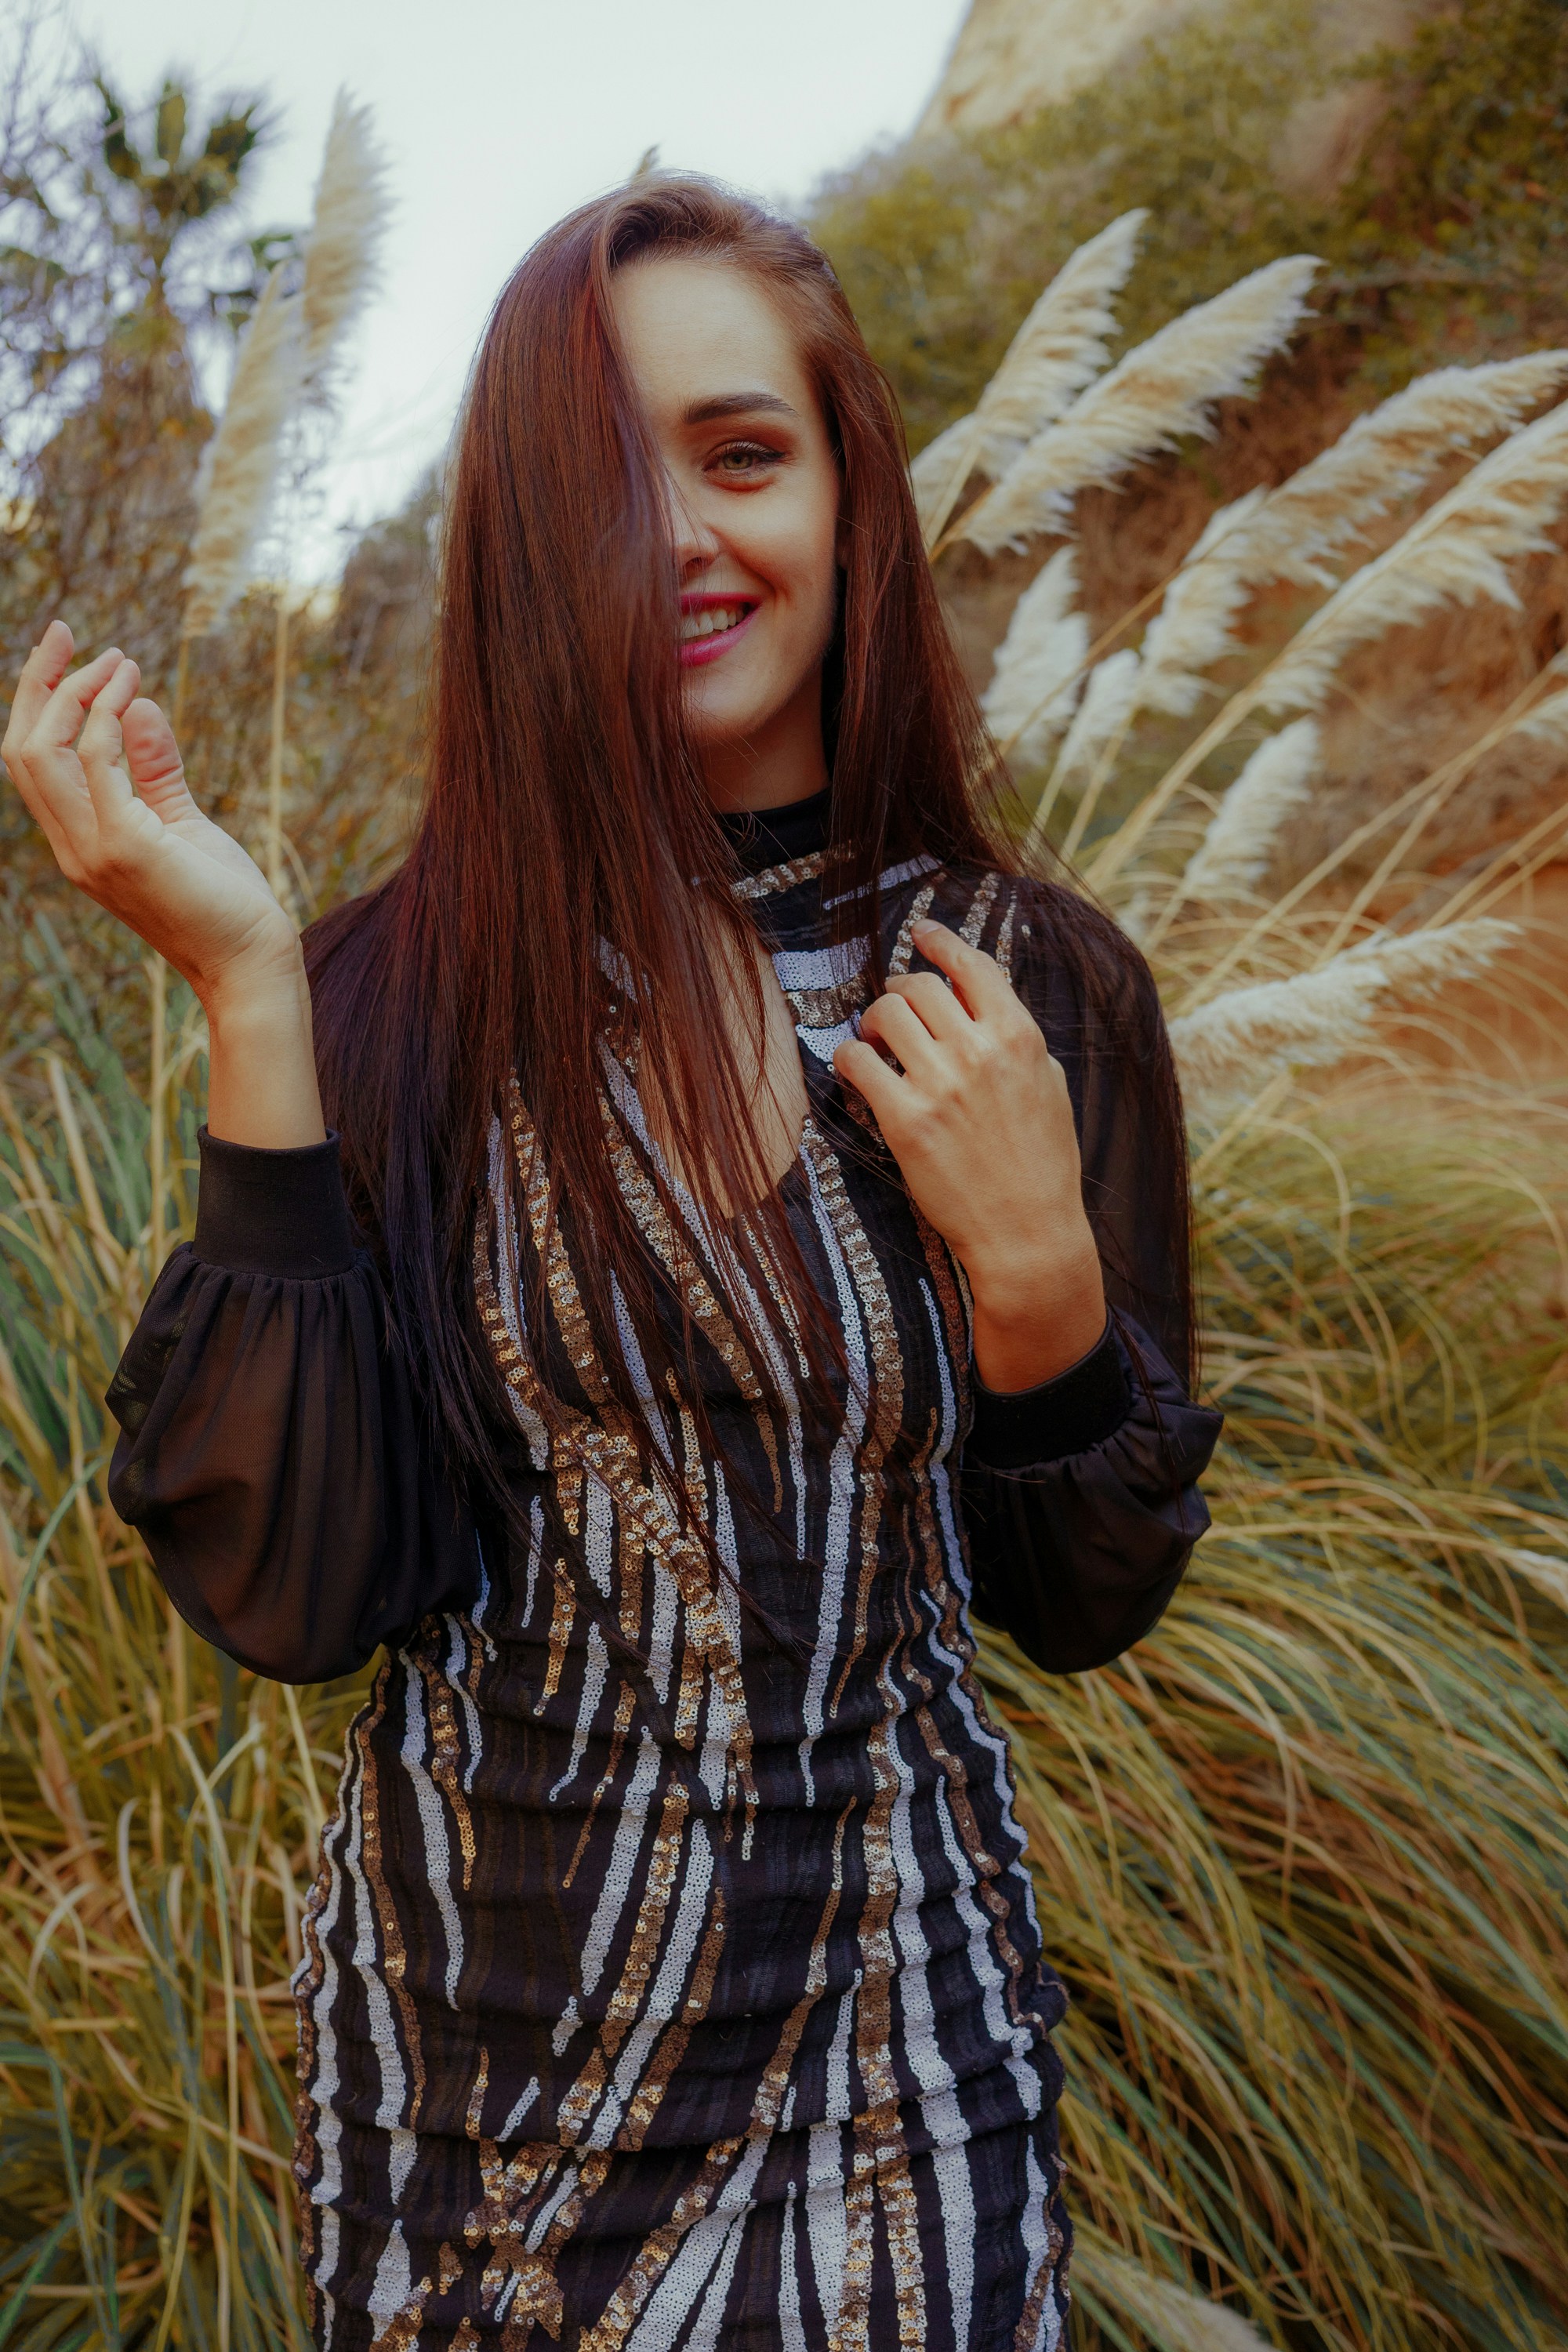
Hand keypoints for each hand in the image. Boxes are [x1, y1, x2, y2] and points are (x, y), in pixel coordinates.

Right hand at [3, 621, 301, 1013]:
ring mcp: (92, 850)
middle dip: (38, 682)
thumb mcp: (183, 822)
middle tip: (67, 632)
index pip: (31, 763)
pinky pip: (97, 760)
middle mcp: (73, 848)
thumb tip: (140, 705)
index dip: (36, 702)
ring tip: (118, 660)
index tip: (66, 652)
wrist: (250, 961)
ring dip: (76, 691)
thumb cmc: (222, 899)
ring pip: (42, 750)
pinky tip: (134, 690)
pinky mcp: (125, 847)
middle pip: (21, 749)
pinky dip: (108, 715)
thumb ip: (155, 768)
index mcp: (79, 843)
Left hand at [833, 917, 1105, 1390]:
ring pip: (883, 1014)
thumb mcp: (1050, 1089)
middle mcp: (980, 1051)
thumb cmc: (1044, 1167)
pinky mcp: (905, 1120)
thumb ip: (1021, 1044)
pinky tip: (855, 1072)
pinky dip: (848, 1059)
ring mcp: (940, 1084)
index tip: (922, 934)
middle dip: (899, 991)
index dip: (940, 943)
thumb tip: (986, 1010)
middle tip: (893, 1009)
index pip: (972, 966)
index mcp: (1021, 1038)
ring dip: (872, 1021)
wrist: (1028, 1234)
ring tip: (875, 1042)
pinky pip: (856, 1062)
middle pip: (918, 986)